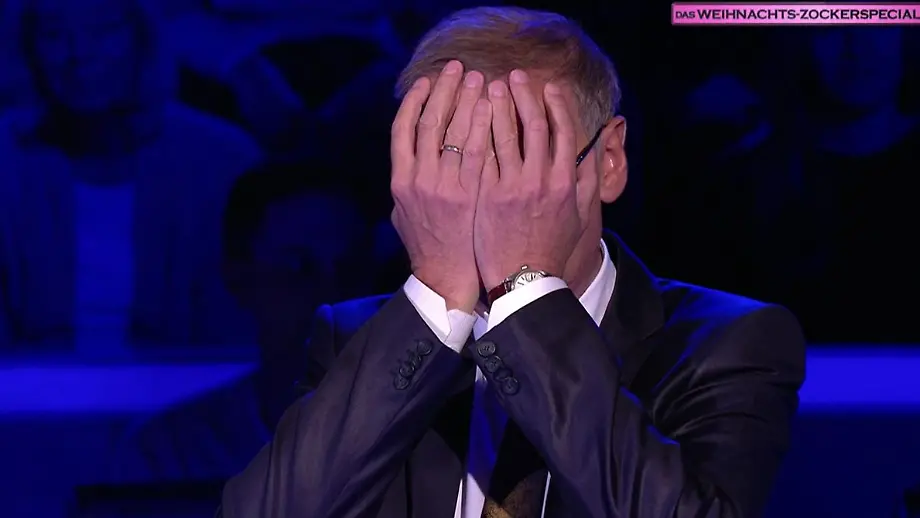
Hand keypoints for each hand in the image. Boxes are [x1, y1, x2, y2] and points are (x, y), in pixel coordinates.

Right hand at [390, 61, 492, 311]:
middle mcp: (419, 179)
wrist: (447, 279)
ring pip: (455, 131)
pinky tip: (492, 108)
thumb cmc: (427, 248)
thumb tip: (412, 154)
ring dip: (467, 100)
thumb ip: (407, 183)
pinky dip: (484, 125)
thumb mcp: (403, 214)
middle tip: (458, 69)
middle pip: (430, 121)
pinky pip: (480, 151)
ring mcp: (445, 186)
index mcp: (400, 181)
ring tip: (480, 79)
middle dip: (445, 90)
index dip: (416, 100)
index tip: (427, 81)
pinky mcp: (470, 194)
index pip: (403, 128)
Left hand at [474, 70, 595, 290]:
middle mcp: (541, 181)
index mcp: (566, 182)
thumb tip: (594, 146)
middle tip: (513, 76)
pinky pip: (483, 156)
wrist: (524, 281)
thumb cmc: (553, 249)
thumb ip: (586, 179)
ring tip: (489, 87)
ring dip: (498, 106)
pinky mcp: (488, 197)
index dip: (556, 105)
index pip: (563, 131)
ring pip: (504, 135)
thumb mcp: (581, 215)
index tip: (547, 87)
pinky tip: (471, 119)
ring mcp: (512, 188)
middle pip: (534, 126)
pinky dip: (478, 133)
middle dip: (524, 96)